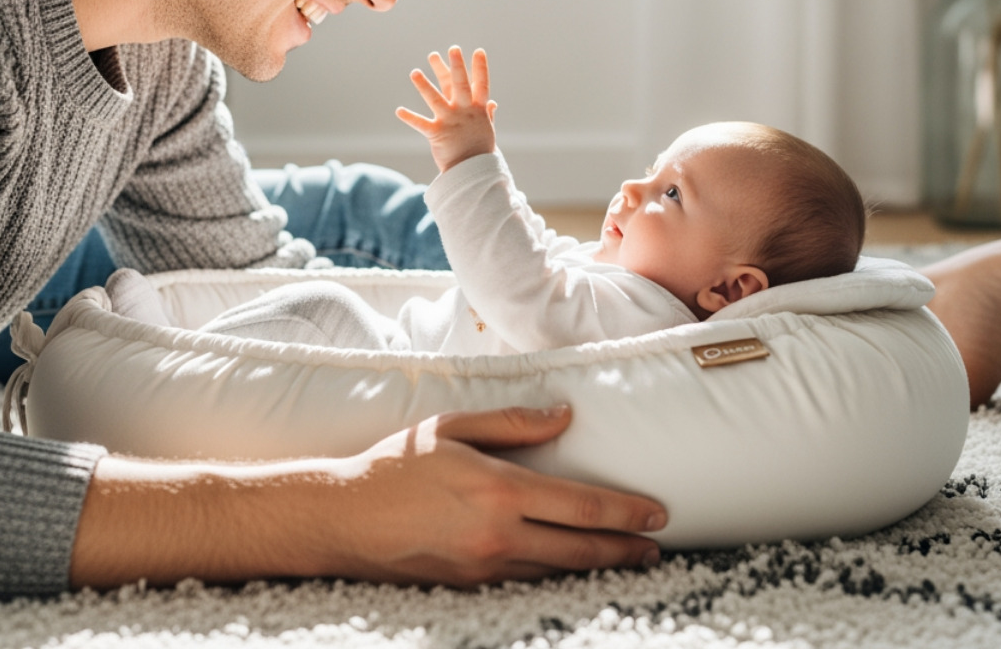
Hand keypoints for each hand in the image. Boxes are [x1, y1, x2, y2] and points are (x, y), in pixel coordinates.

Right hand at [70, 406, 666, 588]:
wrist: (342, 517)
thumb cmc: (396, 464)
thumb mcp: (452, 427)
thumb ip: (513, 422)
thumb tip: (565, 416)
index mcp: (500, 490)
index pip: (581, 506)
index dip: (625, 513)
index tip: (657, 513)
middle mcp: (498, 535)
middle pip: (580, 549)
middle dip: (625, 550)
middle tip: (657, 548)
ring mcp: (484, 566)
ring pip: (557, 571)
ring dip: (596, 568)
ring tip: (628, 561)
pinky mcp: (469, 585)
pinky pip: (526, 581)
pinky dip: (557, 577)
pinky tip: (573, 571)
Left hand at [396, 46, 497, 171]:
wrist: (474, 174)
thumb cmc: (479, 151)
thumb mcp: (486, 130)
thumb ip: (487, 114)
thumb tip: (492, 103)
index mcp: (478, 110)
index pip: (481, 85)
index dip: (480, 68)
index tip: (478, 51)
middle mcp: (465, 112)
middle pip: (460, 85)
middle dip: (456, 66)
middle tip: (452, 49)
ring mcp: (451, 122)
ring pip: (436, 99)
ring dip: (424, 85)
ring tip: (414, 72)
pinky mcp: (437, 134)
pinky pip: (421, 124)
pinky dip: (410, 117)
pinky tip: (399, 110)